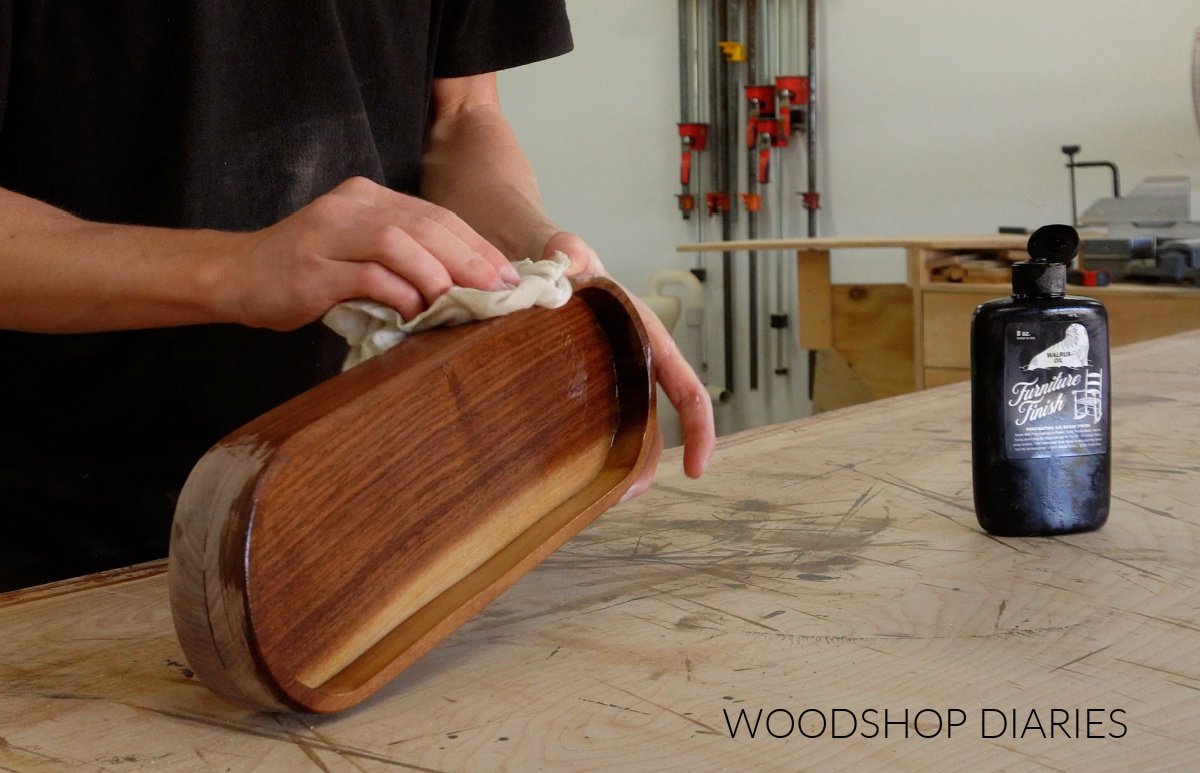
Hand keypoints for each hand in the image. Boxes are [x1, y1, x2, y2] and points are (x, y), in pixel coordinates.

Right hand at [219, 177, 520, 329]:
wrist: (234, 275)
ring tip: (463, 302)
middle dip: (470, 259)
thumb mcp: (355, 250)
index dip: (477, 245)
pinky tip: (416, 312)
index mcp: (366, 197)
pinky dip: (399, 294)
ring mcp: (328, 235)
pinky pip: (367, 276)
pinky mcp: (312, 270)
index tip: (508, 276)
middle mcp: (350, 207)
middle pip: (425, 225)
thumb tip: (463, 287)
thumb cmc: (302, 271)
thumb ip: (400, 257)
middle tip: (500, 291)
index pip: (436, 215)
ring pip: (399, 243)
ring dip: (438, 274)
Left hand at [540, 232, 715, 497]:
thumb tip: (567, 258)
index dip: (698, 428)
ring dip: (625, 466)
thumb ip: (569, 254)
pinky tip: (577, 476)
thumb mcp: (568, 254)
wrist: (547, 264)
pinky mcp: (593, 387)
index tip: (696, 467)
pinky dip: (600, 451)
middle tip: (626, 497)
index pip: (686, 386)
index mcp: (648, 336)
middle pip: (658, 422)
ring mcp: (618, 378)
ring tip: (604, 499)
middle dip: (650, 464)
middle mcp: (641, 363)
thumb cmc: (568, 261)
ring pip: (633, 430)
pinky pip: (605, 424)